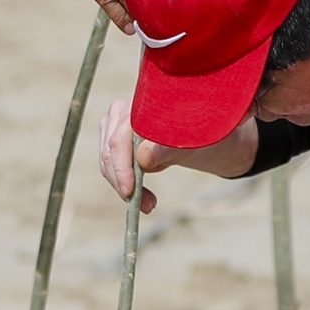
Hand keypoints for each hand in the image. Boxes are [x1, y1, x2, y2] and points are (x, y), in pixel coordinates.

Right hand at [98, 95, 256, 214]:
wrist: (202, 135)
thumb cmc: (200, 134)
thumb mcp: (190, 143)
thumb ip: (167, 148)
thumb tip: (143, 158)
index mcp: (141, 103)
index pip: (120, 139)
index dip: (122, 168)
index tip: (130, 192)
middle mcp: (122, 109)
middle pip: (110, 151)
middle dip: (124, 182)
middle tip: (147, 206)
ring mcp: (114, 122)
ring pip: (107, 160)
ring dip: (124, 186)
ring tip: (149, 204)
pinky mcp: (114, 136)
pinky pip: (110, 164)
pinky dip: (124, 183)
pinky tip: (144, 197)